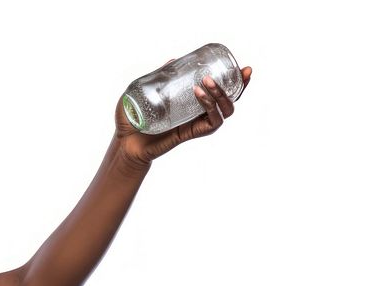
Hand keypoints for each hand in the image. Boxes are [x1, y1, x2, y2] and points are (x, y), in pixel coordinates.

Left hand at [115, 60, 252, 166]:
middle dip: (241, 85)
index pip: (220, 92)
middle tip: (241, 70)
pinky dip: (210, 106)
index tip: (243, 68)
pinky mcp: (191, 133)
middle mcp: (198, 114)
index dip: (235, 81)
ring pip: (226, 110)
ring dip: (222, 93)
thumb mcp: (142, 93)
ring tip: (208, 82)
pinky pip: (211, 122)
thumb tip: (172, 59)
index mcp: (192, 104)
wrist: (124, 143)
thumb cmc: (131, 121)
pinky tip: (199, 94)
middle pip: (230, 100)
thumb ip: (157, 77)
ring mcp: (196, 124)